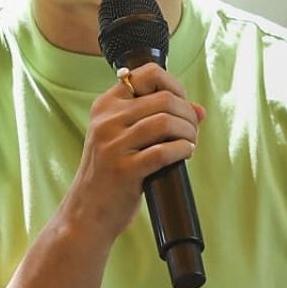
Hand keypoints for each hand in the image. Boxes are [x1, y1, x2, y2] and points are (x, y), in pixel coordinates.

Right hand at [68, 62, 204, 239]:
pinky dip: (182, 150)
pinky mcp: (123, 170)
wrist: (86, 213)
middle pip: (164, 99)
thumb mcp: (124, 138)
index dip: (175, 86)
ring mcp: (112, 145)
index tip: (182, 104)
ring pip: (165, 122)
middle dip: (187, 114)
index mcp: (106, 105)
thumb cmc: (111, 173)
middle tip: (192, 131)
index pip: (146, 74)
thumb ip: (156, 118)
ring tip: (190, 143)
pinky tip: (185, 154)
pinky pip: (163, 151)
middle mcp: (106, 120)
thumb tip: (199, 111)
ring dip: (188, 132)